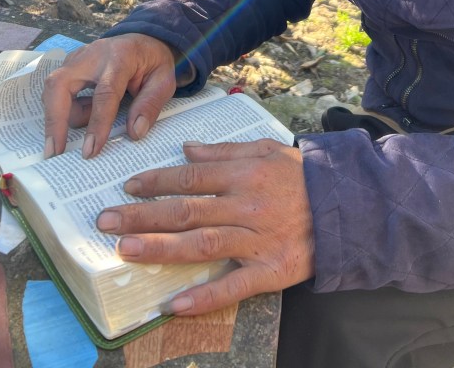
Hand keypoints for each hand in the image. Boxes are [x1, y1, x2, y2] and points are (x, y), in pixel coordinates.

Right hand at [41, 33, 177, 157]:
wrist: (143, 40)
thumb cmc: (153, 62)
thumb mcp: (164, 81)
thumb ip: (150, 105)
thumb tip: (135, 133)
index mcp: (121, 58)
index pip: (105, 93)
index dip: (97, 123)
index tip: (90, 150)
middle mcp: (92, 55)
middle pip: (60, 85)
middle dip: (54, 120)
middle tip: (54, 152)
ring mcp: (76, 58)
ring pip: (53, 89)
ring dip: (62, 115)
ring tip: (86, 125)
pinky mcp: (69, 65)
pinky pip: (56, 90)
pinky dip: (64, 108)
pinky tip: (85, 112)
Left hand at [96, 139, 314, 314]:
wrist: (347, 207)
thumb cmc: (302, 176)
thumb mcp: (266, 150)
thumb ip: (224, 150)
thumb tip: (186, 149)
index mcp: (245, 173)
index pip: (191, 177)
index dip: (157, 182)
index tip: (127, 187)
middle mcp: (247, 205)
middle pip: (186, 210)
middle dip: (142, 215)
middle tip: (105, 221)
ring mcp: (258, 240)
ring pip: (201, 244)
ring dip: (160, 247)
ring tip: (125, 249)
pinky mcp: (270, 271)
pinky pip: (234, 286)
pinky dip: (205, 297)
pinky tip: (175, 304)